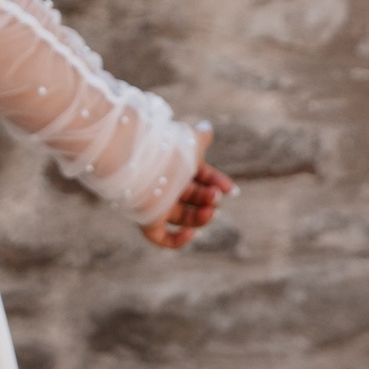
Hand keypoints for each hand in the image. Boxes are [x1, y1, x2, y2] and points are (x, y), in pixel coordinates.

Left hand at [141, 122, 234, 250]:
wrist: (138, 156)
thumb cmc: (167, 149)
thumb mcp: (190, 142)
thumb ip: (200, 138)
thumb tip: (206, 129)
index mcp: (176, 166)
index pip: (200, 177)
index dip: (217, 183)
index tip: (230, 189)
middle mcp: (167, 185)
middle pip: (194, 198)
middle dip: (209, 198)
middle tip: (215, 197)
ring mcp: (157, 203)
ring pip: (183, 217)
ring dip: (200, 218)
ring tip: (209, 211)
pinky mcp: (146, 219)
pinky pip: (161, 237)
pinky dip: (178, 239)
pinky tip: (193, 233)